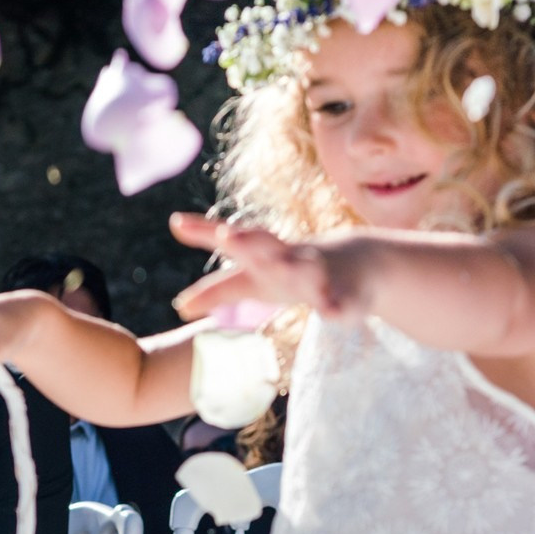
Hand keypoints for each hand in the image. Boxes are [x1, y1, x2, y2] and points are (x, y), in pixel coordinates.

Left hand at [169, 215, 373, 322]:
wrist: (359, 263)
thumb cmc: (295, 274)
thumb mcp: (254, 282)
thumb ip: (218, 290)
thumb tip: (179, 307)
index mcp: (263, 258)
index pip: (229, 241)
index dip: (203, 233)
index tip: (175, 222)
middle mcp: (287, 259)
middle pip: (265, 247)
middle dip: (247, 242)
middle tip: (227, 235)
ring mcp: (317, 273)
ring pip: (304, 269)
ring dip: (293, 267)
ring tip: (283, 266)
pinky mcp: (343, 295)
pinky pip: (340, 300)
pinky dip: (336, 305)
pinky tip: (332, 311)